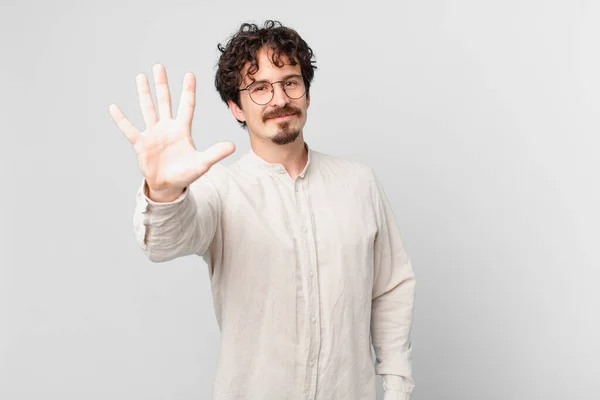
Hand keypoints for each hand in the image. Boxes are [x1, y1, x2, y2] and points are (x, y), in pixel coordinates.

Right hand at [109, 64, 234, 201]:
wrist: (169, 186)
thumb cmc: (186, 173)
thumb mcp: (203, 163)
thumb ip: (215, 153)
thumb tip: (232, 146)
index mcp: (182, 129)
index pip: (186, 106)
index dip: (188, 91)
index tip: (189, 74)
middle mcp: (167, 127)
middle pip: (164, 101)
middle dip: (162, 84)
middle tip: (159, 66)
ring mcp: (153, 134)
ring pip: (148, 109)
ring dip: (144, 94)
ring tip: (140, 76)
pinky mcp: (141, 144)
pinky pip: (130, 130)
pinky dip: (121, 120)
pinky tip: (113, 108)